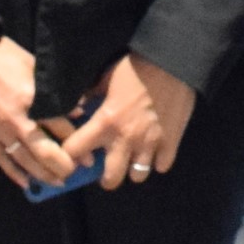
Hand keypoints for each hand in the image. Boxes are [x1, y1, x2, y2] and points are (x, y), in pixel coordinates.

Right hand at [0, 33, 78, 192]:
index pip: (60, 127)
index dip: (76, 143)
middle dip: (61, 166)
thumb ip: (55, 90)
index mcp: (31, 98)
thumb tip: (78, 110)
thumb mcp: (34, 66)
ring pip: (24, 160)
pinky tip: (27, 183)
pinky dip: (14, 173)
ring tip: (57, 182)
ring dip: (42, 174)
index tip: (88, 155)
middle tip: (74, 172)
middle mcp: (16, 118)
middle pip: (43, 151)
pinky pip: (2, 159)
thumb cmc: (3, 56)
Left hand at [60, 54, 198, 189]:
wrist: (172, 62)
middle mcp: (125, 139)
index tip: (76, 155)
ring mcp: (150, 144)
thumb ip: (89, 97)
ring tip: (134, 155)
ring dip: (134, 168)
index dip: (71, 156)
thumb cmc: (135, 68)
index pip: (74, 152)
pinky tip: (155, 148)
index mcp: (104, 122)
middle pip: (110, 180)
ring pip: (138, 177)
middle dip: (107, 176)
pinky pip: (163, 166)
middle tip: (110, 164)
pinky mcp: (171, 142)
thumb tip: (73, 111)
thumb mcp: (105, 78)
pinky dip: (158, 160)